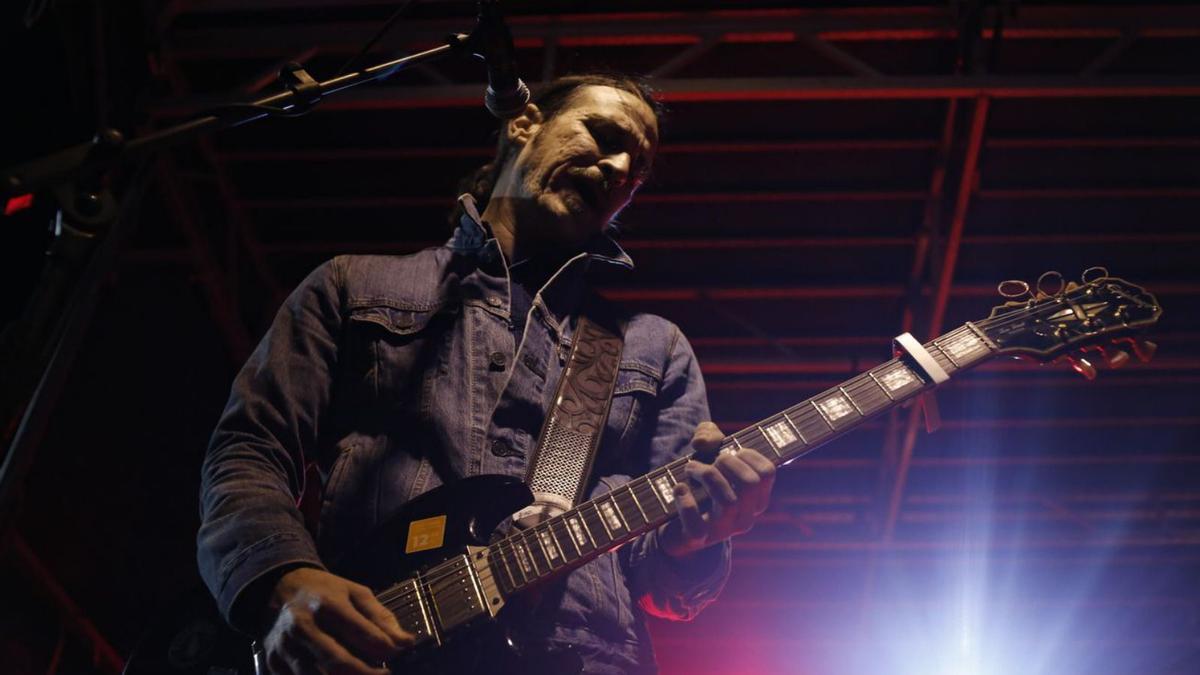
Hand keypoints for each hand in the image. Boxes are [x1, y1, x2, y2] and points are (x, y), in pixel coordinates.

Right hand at [261, 567, 413, 674]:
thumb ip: (381, 617)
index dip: (385, 649)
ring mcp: (285, 647)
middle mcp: (303, 626)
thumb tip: (406, 642)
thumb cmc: (324, 592)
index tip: (399, 655)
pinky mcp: (273, 662)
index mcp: (326, 604)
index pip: (362, 634)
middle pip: (339, 662)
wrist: (278, 588)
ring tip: (365, 674)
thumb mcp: (355, 593)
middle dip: (368, 674)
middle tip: (385, 674)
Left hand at [659, 421, 776, 558]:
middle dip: (727, 462)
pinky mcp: (698, 539)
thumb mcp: (707, 452)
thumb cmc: (700, 482)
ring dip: (706, 475)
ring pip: (728, 501)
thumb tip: (702, 443)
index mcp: (756, 499)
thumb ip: (708, 434)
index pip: (767, 473)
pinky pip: (697, 526)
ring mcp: (723, 531)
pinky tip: (680, 488)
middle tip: (711, 461)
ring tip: (691, 467)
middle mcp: (745, 517)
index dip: (747, 454)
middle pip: (750, 484)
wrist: (677, 522)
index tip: (730, 452)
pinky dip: (686, 503)